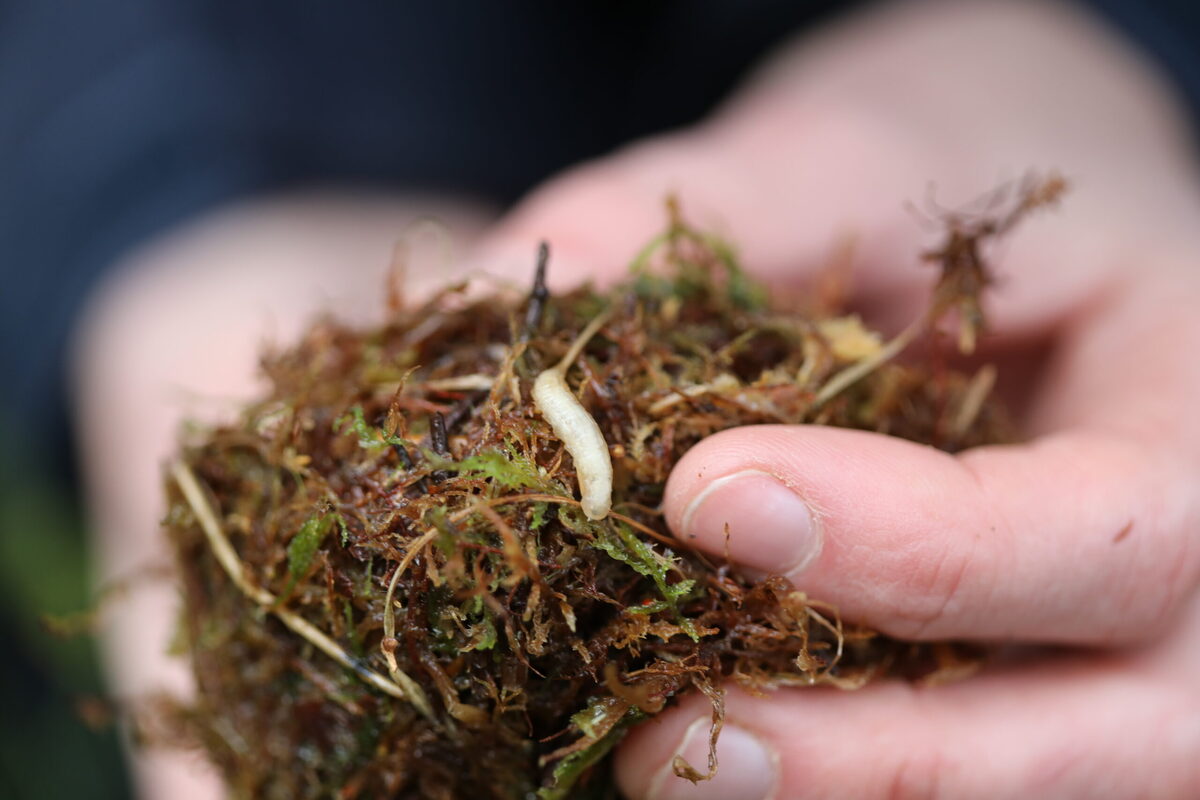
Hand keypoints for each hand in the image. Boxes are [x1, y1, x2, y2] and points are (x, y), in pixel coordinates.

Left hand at [470, 1, 1199, 796]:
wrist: (999, 227)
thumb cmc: (953, 171)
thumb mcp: (868, 152)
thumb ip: (723, 212)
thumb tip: (511, 280)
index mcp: (1198, 419)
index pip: (1116, 537)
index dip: (917, 550)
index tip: (707, 497)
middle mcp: (1191, 588)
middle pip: (1101, 744)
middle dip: (876, 760)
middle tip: (666, 745)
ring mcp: (1115, 667)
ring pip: (1021, 787)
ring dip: (833, 791)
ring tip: (651, 750)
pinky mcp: (1019, 691)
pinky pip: (952, 771)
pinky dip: (819, 774)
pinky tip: (690, 729)